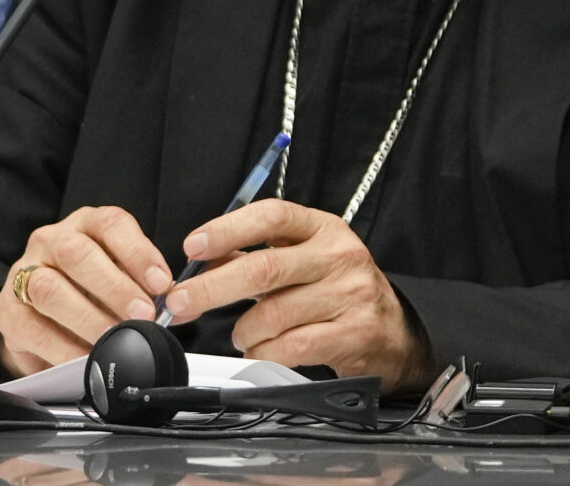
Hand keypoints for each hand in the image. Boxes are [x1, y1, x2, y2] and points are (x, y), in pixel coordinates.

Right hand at [0, 206, 171, 375]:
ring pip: (50, 289)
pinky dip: (64, 347)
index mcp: (87, 224)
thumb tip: (181, 307)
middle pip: (79, 255)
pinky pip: (34, 329)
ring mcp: (24, 273)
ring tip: (115, 336)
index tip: (161, 282)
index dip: (139, 253)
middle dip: (115, 287)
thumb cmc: (93, 288)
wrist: (43, 313)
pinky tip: (86, 357)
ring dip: (88, 317)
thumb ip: (148, 287)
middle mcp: (52, 241)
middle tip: (143, 313)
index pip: (112, 225)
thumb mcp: (123, 276)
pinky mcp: (8, 312)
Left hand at [162, 199, 431, 389]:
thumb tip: (201, 261)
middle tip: (178, 303)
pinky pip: (287, 348)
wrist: (390, 332)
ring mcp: (349, 295)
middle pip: (264, 268)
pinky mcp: (351, 333)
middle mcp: (339, 256)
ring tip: (245, 335)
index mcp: (324, 228)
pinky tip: (263, 350)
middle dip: (211, 288)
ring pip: (270, 316)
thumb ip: (256, 255)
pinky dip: (262, 353)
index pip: (274, 216)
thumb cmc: (336, 291)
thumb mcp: (304, 260)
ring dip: (243, 332)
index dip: (229, 229)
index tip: (193, 246)